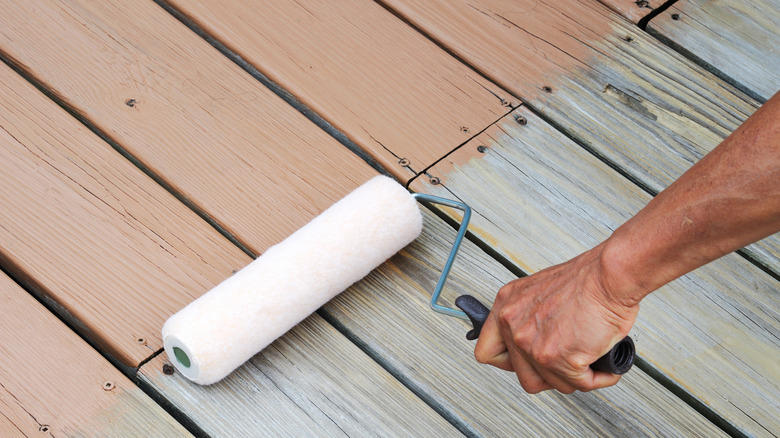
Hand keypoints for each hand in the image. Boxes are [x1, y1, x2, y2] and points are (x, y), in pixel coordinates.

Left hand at [474, 243, 638, 392]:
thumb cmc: (586, 280)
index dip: (510, 362)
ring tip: (586, 361)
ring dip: (572, 378)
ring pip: (551, 384)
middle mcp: (513, 325)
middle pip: (522, 376)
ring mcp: (533, 344)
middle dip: (548, 374)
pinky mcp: (558, 358)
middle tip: (566, 362)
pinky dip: (597, 379)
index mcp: (505, 307)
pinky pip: (579, 384)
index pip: (487, 352)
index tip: (525, 361)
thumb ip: (527, 316)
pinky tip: (602, 368)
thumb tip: (531, 341)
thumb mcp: (539, 291)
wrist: (609, 276)